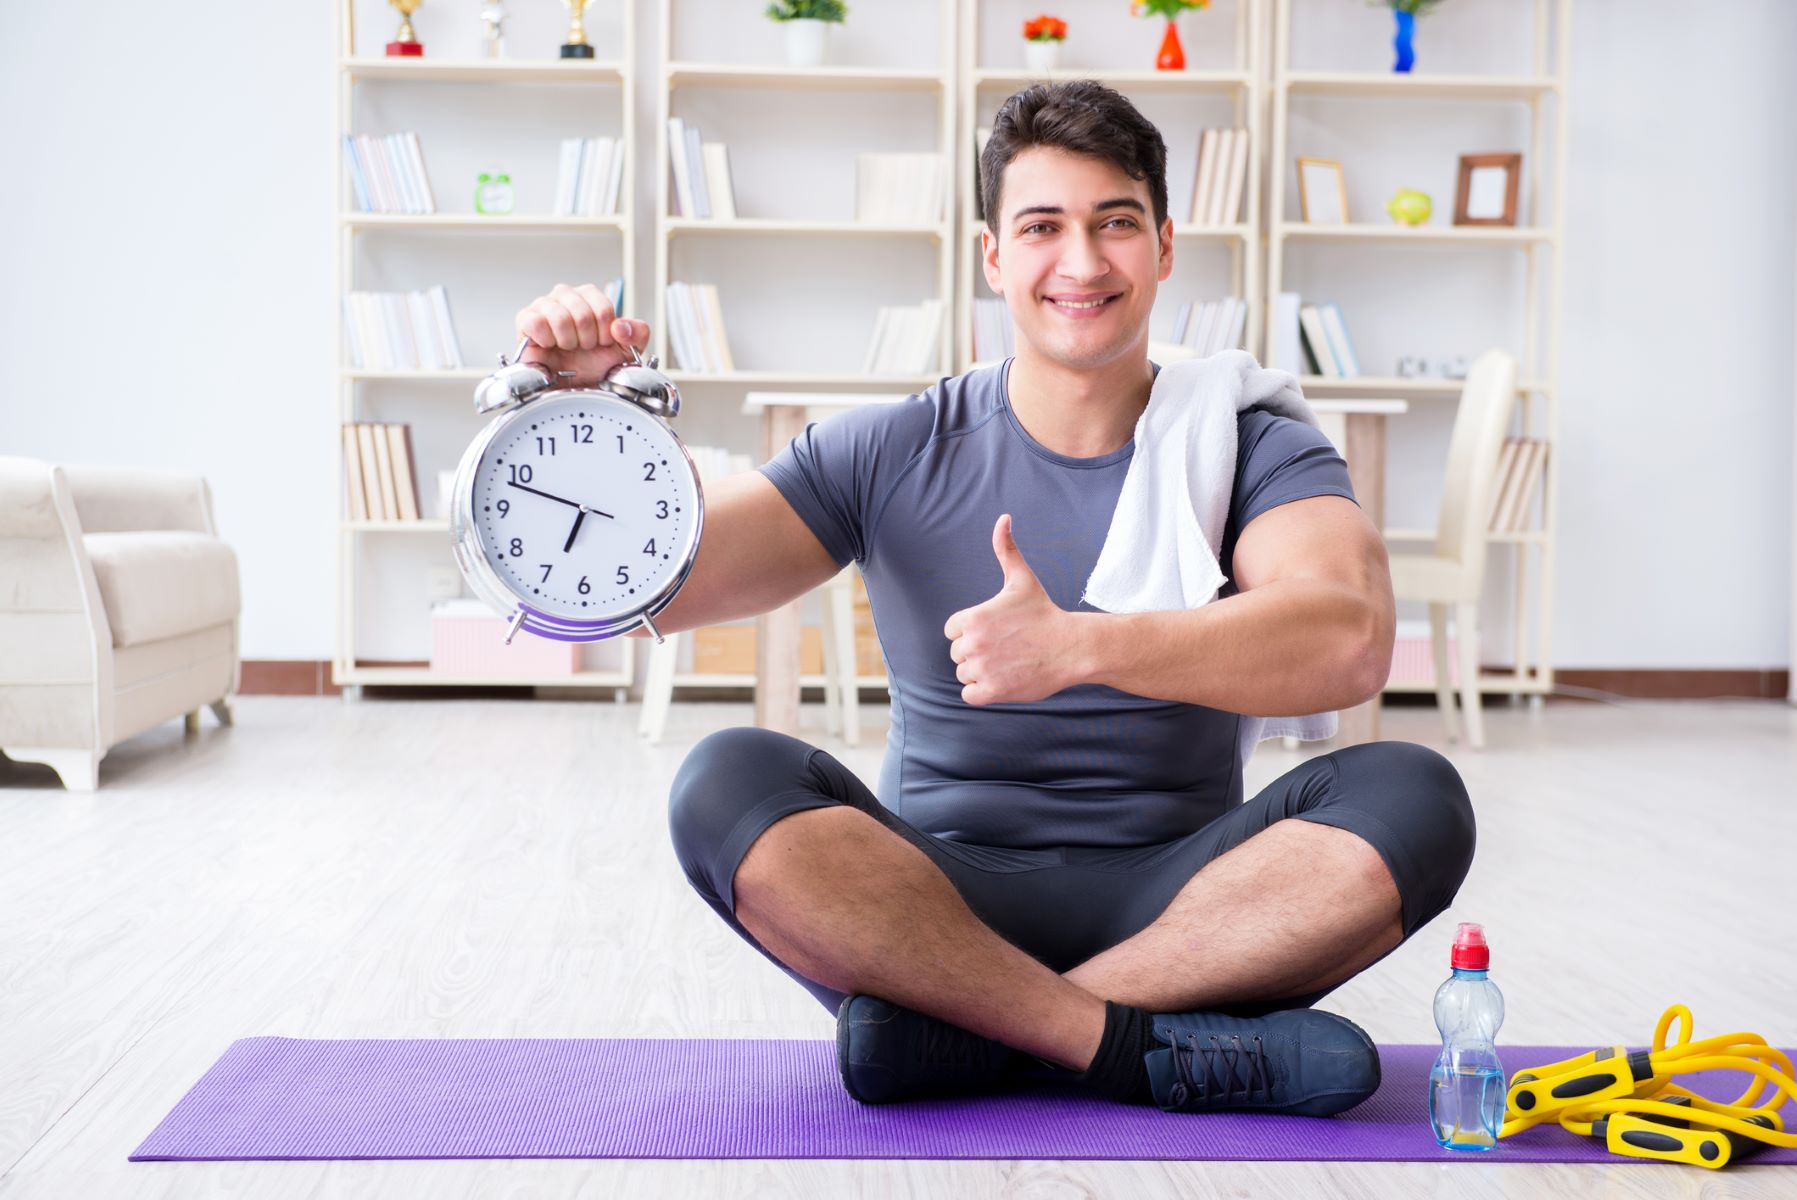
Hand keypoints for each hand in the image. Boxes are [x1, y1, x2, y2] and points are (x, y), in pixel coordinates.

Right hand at [513, 283, 651, 388]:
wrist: (573, 386)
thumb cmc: (597, 364)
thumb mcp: (627, 350)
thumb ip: (637, 333)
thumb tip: (621, 327)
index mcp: (590, 296)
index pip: (603, 308)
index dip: (605, 332)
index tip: (602, 343)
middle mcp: (566, 296)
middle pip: (582, 312)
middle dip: (587, 339)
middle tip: (583, 348)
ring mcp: (544, 305)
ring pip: (559, 316)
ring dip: (567, 340)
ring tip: (567, 347)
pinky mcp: (525, 320)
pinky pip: (535, 321)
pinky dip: (546, 338)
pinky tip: (550, 345)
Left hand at [942, 514, 1079, 705]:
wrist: (1071, 647)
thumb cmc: (1043, 613)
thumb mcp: (1021, 579)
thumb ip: (1006, 549)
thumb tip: (1003, 518)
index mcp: (971, 618)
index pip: (952, 631)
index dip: (971, 632)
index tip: (996, 630)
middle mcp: (972, 644)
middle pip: (957, 654)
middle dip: (978, 652)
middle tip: (1006, 647)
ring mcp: (982, 669)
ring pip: (964, 674)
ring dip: (981, 672)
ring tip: (1007, 662)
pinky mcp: (992, 691)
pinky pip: (969, 695)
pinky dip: (983, 691)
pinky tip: (1003, 679)